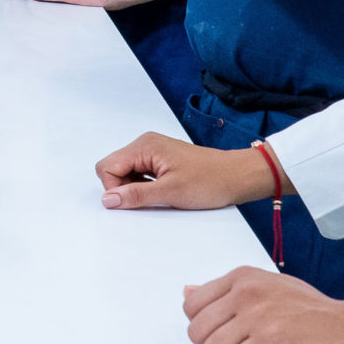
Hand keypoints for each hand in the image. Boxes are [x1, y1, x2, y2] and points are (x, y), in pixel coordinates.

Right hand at [95, 132, 271, 208]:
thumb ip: (135, 195)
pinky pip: (138, 172)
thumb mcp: (170, 192)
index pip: (107, 166)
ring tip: (160, 194)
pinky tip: (162, 190)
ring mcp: (152, 150)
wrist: (236, 176)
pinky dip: (144, 185)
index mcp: (145, 146)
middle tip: (149, 198)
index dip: (115, 188)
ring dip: (135, 187)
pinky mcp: (159, 158)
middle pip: (113, 168)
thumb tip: (108, 199)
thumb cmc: (210, 181)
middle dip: (124, 187)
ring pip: (125, 171)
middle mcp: (145, 144)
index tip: (135, 200)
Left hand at [180, 267, 343, 343]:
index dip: (207, 326)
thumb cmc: (314, 315)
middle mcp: (246, 292)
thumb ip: (227, 293)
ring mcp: (257, 316)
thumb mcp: (268, 290)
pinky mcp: (270, 341)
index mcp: (242, 277)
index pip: (191, 306)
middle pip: (197, 332)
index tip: (231, 332)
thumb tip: (186, 291)